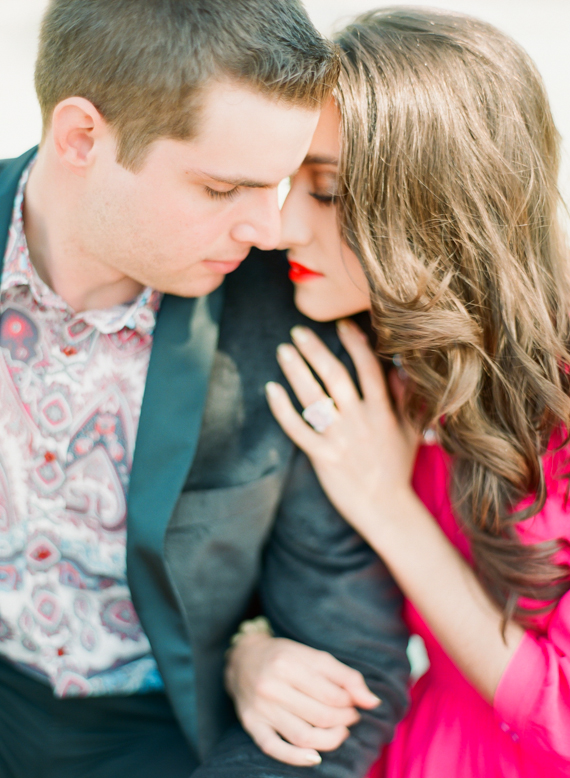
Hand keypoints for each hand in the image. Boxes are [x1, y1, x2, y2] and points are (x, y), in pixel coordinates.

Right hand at [225, 633, 380, 766]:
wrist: (242, 659)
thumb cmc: (283, 656)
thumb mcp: (313, 656)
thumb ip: (344, 676)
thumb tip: (373, 701)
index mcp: (288, 663)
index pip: (332, 693)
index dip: (351, 702)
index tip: (355, 702)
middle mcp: (271, 686)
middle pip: (320, 715)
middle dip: (344, 720)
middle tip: (351, 717)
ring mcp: (260, 708)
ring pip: (303, 736)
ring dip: (330, 739)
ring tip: (340, 732)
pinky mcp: (251, 725)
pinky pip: (275, 748)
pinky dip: (297, 758)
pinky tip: (315, 757)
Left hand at [265, 320, 418, 539]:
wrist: (386, 509)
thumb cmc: (397, 468)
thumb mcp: (410, 431)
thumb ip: (404, 398)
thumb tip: (399, 368)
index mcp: (383, 412)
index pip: (368, 368)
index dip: (355, 343)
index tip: (341, 324)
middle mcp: (360, 421)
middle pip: (335, 376)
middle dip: (315, 350)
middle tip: (298, 332)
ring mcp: (340, 439)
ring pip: (314, 397)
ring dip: (296, 371)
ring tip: (283, 350)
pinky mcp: (323, 457)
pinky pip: (298, 429)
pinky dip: (282, 409)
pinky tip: (271, 390)